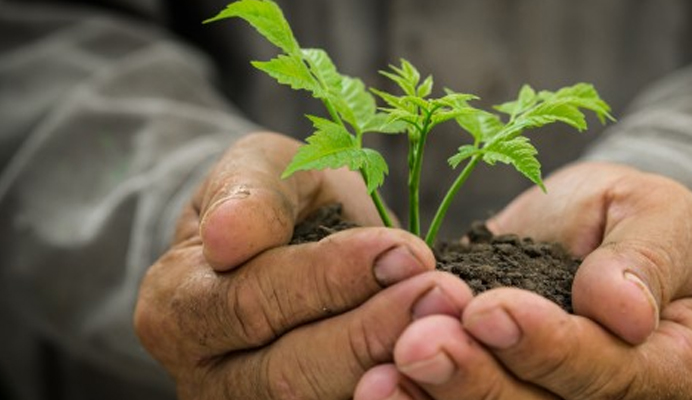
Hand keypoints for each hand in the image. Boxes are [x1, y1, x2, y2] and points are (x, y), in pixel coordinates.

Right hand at [134, 132, 473, 398]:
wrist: (294, 246)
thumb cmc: (278, 203)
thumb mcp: (260, 171)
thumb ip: (248, 193)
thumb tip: (226, 238)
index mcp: (178, 307)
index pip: (251, 302)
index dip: (329, 278)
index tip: (404, 250)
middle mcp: (208, 375)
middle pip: (288, 374)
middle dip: (371, 332)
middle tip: (443, 294)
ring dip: (394, 370)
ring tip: (453, 326)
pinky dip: (401, 394)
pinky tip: (445, 366)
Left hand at [355, 162, 691, 398]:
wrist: (588, 231)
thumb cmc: (630, 217)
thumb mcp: (658, 214)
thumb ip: (647, 258)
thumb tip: (624, 312)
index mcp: (678, 369)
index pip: (614, 375)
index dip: (550, 348)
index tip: (489, 309)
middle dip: (478, 383)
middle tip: (417, 345)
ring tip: (383, 374)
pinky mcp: (512, 396)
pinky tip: (376, 387)